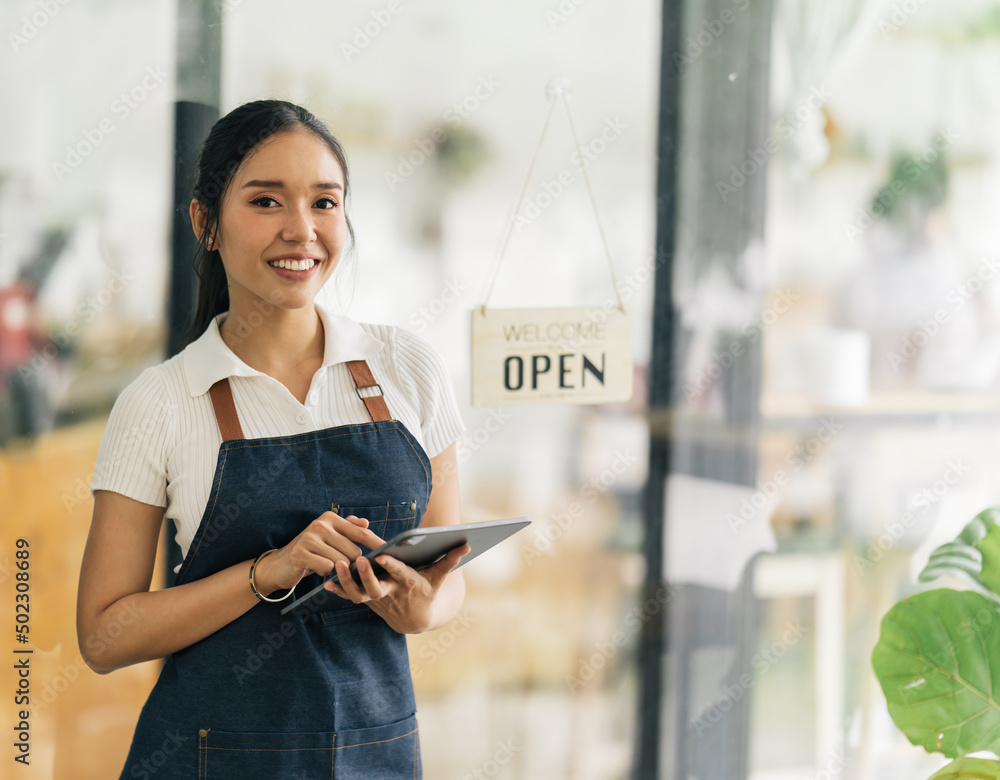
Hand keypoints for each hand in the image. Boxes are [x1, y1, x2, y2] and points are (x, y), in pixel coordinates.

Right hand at [252, 512, 386, 594]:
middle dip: (352, 562)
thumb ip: (348, 527)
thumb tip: (366, 522)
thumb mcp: (329, 536)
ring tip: (330, 566)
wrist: (280, 565)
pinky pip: (327, 568)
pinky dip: (325, 573)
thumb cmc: (311, 551)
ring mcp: (309, 538)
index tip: (391, 550)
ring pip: (341, 561)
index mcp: (330, 518)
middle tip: (344, 565)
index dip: (376, 542)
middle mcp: (320, 525)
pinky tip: (318, 569)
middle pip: (353, 550)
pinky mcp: (301, 554)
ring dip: (339, 569)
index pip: (360, 531)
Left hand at [325, 543, 470, 633]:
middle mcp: (392, 593)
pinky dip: (338, 590)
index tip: (382, 557)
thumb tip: (466, 544)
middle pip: (377, 587)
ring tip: (337, 565)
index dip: (392, 567)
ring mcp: (377, 599)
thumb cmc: (428, 592)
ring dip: (347, 581)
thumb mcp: (439, 578)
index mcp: (410, 584)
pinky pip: (351, 596)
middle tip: (357, 560)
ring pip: (360, 593)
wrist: (415, 619)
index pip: (400, 575)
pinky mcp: (368, 601)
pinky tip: (326, 582)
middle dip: (366, 575)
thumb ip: (450, 560)